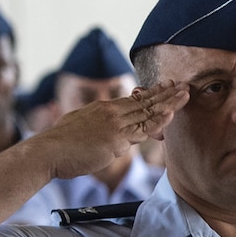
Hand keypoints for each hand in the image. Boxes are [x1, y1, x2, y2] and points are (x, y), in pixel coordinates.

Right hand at [39, 82, 188, 182]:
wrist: (49, 151)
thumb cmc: (61, 145)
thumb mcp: (79, 128)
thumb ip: (95, 127)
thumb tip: (100, 133)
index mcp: (103, 109)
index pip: (133, 100)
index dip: (151, 94)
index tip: (165, 88)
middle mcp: (111, 112)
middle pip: (144, 102)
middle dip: (166, 94)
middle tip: (183, 85)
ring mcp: (115, 124)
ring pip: (147, 111)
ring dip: (169, 102)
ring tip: (186, 94)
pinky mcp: (116, 138)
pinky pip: (142, 129)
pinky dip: (158, 120)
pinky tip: (171, 113)